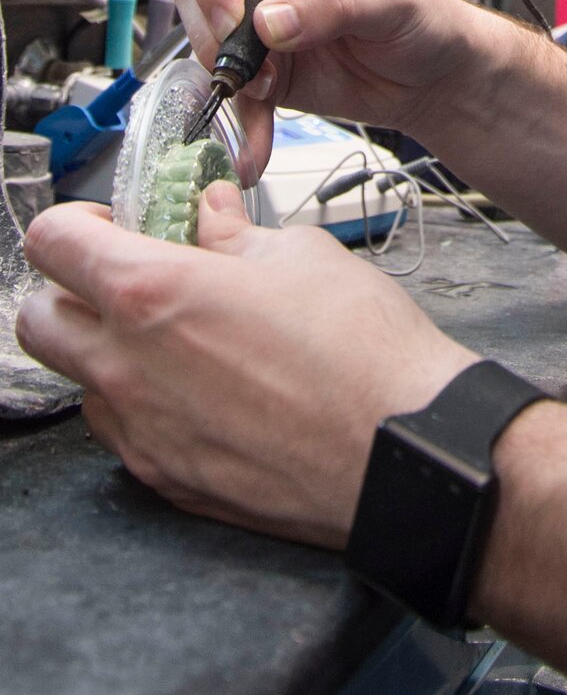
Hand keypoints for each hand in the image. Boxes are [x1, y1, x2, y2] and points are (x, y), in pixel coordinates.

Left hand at [16, 185, 476, 548]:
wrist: (402, 449)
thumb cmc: (362, 352)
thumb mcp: (302, 257)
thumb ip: (237, 234)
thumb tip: (214, 215)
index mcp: (151, 293)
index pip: (53, 243)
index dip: (78, 224)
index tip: (114, 226)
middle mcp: (126, 367)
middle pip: (37, 319)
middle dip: (70, 291)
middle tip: (129, 280)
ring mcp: (140, 432)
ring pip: (79, 381)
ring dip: (107, 353)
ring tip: (178, 342)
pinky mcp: (165, 479)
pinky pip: (122, 433)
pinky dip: (143, 406)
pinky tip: (204, 393)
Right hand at [174, 0, 494, 173]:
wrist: (437, 77)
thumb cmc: (424, 18)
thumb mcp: (388, 1)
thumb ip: (330, 5)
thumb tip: (270, 20)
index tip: (234, 18)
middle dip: (212, 30)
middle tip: (247, 65)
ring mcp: (263, 23)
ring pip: (206, 39)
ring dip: (224, 74)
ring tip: (264, 95)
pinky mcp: (266, 69)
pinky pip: (234, 92)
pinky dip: (241, 121)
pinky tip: (254, 148)